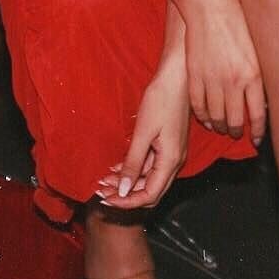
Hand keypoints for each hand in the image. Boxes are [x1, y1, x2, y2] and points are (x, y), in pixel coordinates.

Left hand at [96, 39, 189, 210]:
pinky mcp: (168, 145)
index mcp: (170, 161)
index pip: (148, 195)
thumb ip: (133, 163)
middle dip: (125, 196)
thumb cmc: (162, 100)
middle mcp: (174, 161)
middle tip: (102, 192)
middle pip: (150, 192)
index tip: (105, 199)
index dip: (126, 202)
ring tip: (104, 180)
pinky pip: (150, 166)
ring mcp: (172, 153)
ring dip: (127, 183)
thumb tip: (123, 190)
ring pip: (149, 179)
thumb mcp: (143, 133)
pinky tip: (116, 167)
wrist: (177, 77)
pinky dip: (134, 170)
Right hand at [181, 0, 266, 146]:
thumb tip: (263, 98)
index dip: (257, 131)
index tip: (257, 139)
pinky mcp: (194, 75)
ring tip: (222, 127)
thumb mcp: (255, 47)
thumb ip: (258, 73)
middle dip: (236, 132)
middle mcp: (233, 80)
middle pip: (235, 120)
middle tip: (237, 134)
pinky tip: (206, 117)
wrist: (208, 3)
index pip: (257, 114)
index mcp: (253, 73)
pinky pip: (197, 106)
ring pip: (215, 116)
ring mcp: (212, 79)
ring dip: (219, 126)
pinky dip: (202, 116)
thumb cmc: (236, 20)